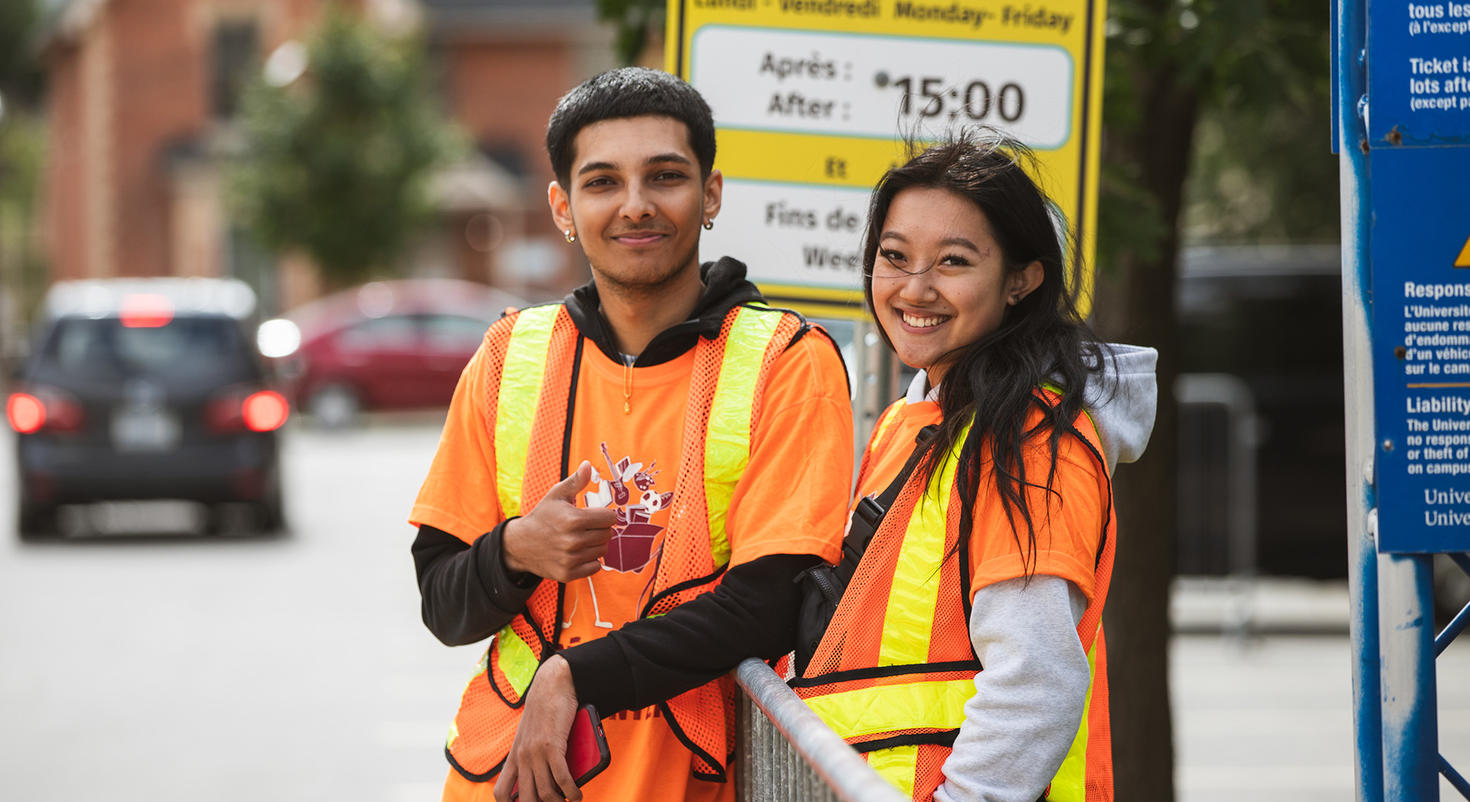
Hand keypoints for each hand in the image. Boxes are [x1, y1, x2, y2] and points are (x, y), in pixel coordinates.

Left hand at [494, 655, 580, 801]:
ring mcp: (536, 752)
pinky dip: (572, 791)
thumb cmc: (545, 709)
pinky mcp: (552, 746)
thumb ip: (533, 755)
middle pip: (526, 799)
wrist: (551, 685)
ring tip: (570, 801)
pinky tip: (577, 794)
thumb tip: (548, 778)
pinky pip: (562, 778)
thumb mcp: (531, 735)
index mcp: (514, 756)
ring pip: (546, 793)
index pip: (502, 793)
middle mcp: (522, 757)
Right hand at [503, 461, 617, 581]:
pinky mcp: (568, 573)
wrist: (520, 544)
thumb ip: (575, 481)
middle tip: (586, 527)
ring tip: (581, 539)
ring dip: (596, 545)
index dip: (604, 514)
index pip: (610, 518)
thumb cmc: (542, 517)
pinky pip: (595, 567)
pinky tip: (578, 553)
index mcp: (574, 519)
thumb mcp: (556, 495)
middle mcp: (573, 541)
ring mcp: (571, 559)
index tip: (595, 515)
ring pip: (603, 551)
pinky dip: (590, 561)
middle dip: (600, 529)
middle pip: (608, 534)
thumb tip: (588, 465)